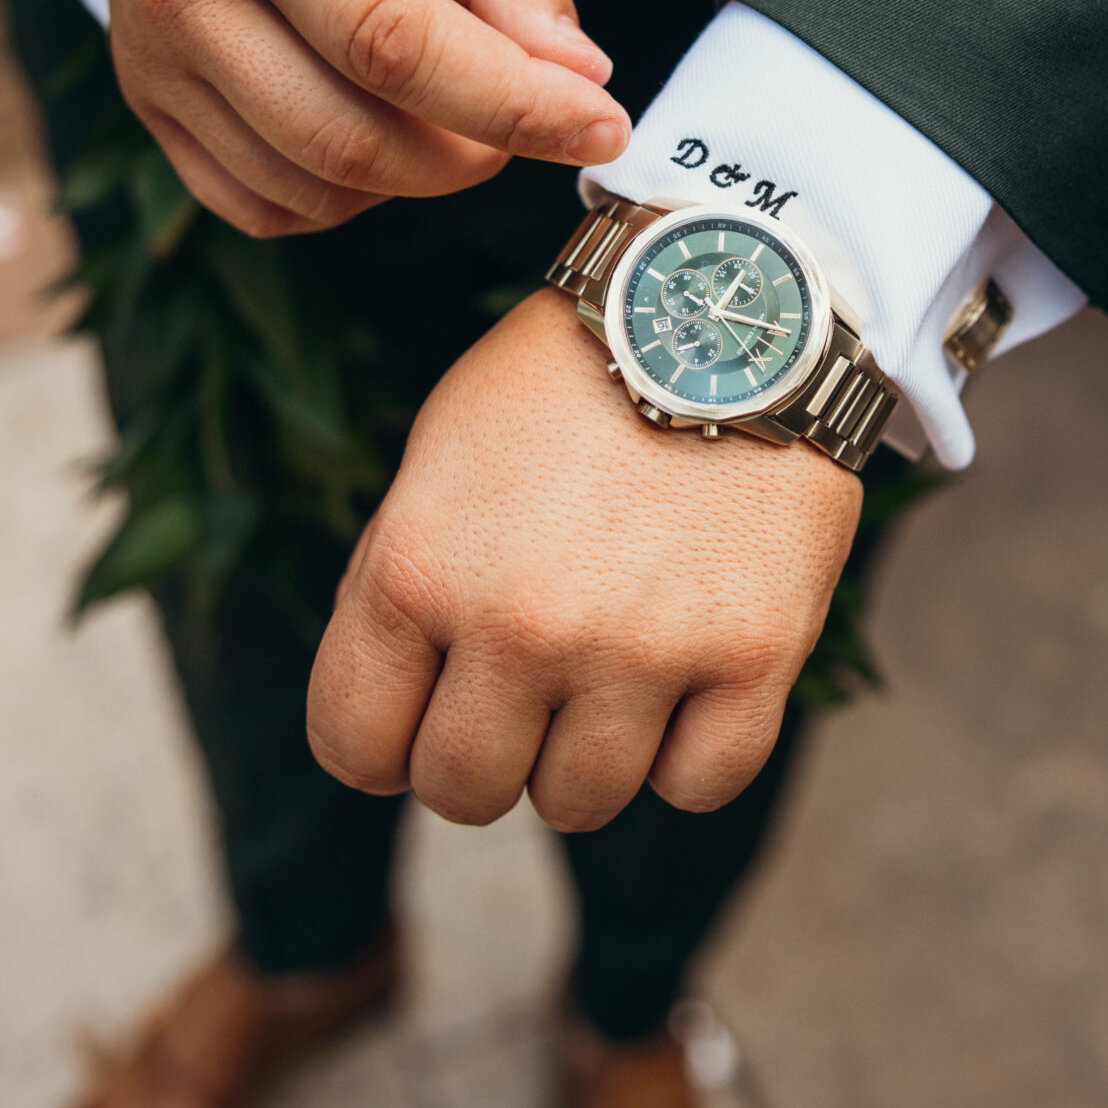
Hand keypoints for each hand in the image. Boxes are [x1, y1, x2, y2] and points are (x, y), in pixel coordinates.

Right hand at [107, 0, 628, 236]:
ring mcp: (153, 60)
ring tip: (446, 94)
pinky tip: (375, 119)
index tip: (601, 123)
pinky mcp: (150, 105)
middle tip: (526, 102)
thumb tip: (577, 75)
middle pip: (353, 138)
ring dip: (414, 174)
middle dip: (472, 150)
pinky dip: (345, 193)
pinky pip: (264, 204)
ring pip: (314, 187)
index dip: (511, 103)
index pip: (395, 45)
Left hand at [305, 288, 860, 827]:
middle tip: (522, 691)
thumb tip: (386, 714)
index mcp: (421, 570)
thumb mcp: (438, 453)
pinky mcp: (753, 657)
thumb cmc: (569, 378)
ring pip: (579, 803)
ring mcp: (644, 650)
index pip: (354, 746)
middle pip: (464, 790)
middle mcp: (523, 626)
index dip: (381, 742)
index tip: (421, 713)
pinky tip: (686, 681)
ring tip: (609, 669)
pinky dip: (688, 753)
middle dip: (483, 753)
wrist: (728, 304)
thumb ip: (398, 582)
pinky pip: (699, 784)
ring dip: (586, 754)